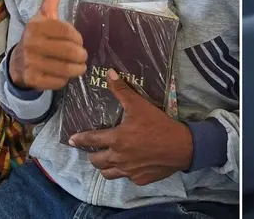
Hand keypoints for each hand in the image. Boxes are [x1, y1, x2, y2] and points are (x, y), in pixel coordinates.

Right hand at [9, 0, 86, 89]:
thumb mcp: (44, 16)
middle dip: (81, 56)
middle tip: (81, 56)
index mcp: (36, 25)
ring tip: (78, 66)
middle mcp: (31, 43)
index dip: (78, 38)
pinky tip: (61, 74)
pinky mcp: (32, 79)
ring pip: (67, 69)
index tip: (78, 41)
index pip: (69, 33)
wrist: (17, 63)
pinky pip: (59, 82)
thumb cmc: (38, 37)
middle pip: (71, 52)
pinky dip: (64, 80)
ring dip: (77, 69)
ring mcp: (30, 62)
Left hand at [68, 70, 193, 185]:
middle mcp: (119, 158)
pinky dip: (125, 172)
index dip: (79, 139)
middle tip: (95, 150)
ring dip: (105, 167)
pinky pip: (126, 178)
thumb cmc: (159, 125)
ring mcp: (128, 171)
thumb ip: (122, 91)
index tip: (72, 140)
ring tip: (107, 160)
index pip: (91, 140)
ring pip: (107, 174)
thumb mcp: (140, 105)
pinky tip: (130, 166)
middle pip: (96, 161)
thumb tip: (109, 74)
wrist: (181, 147)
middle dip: (93, 155)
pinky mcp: (139, 179)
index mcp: (116, 139)